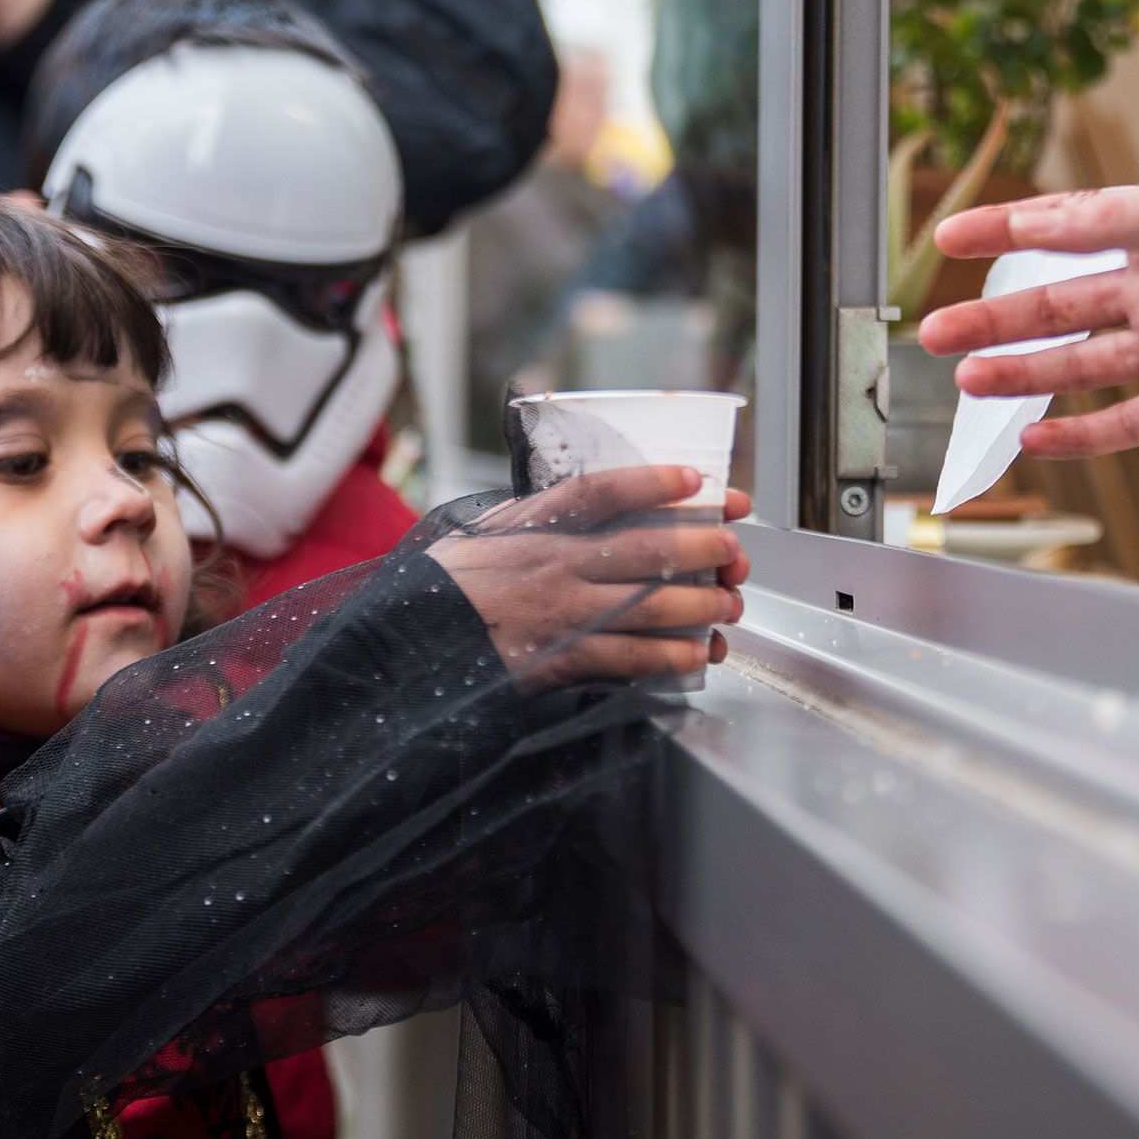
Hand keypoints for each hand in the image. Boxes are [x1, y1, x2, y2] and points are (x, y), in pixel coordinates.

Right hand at [429, 467, 752, 688]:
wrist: (404, 646)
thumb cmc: (444, 591)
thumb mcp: (482, 537)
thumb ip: (533, 522)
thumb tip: (585, 508)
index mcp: (532, 528)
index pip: (600, 491)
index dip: (653, 481)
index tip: (694, 478)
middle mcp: (553, 567)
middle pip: (645, 549)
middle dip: (701, 547)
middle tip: (733, 548)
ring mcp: (562, 615)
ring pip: (650, 606)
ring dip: (701, 605)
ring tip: (729, 603)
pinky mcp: (561, 660)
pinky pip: (631, 658)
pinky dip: (671, 657)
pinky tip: (697, 653)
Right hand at [922, 181, 1138, 456]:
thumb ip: (1128, 218)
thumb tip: (1049, 222)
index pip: (1063, 231)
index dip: (1004, 232)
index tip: (949, 238)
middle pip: (1058, 305)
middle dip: (993, 319)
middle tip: (935, 333)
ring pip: (1082, 362)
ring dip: (1024, 373)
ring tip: (967, 383)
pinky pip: (1132, 419)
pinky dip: (1083, 432)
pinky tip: (1038, 439)